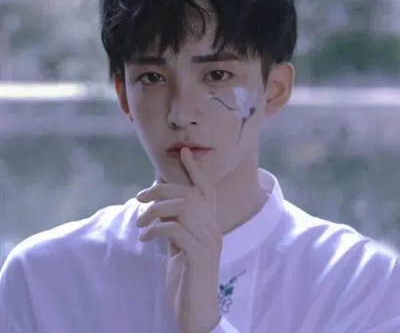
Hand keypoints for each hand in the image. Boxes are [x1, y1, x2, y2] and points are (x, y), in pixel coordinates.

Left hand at [136, 147, 222, 332]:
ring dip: (156, 211)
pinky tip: (145, 239)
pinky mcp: (200, 256)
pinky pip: (176, 230)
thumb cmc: (185, 278)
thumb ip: (174, 226)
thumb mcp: (178, 248)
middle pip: (190, 195)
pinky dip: (156, 229)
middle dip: (161, 191)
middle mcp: (213, 230)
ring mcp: (209, 242)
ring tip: (140, 223)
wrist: (196, 312)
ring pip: (184, 208)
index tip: (185, 152)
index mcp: (208, 226)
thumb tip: (158, 209)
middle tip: (139, 198)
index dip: (196, 170)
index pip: (206, 190)